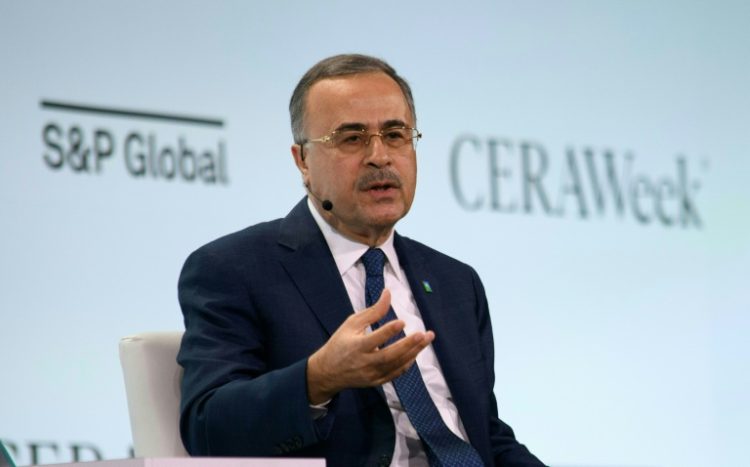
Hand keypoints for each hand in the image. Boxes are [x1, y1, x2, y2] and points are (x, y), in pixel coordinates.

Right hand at [306, 289, 434, 403]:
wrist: (328, 371)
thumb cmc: (340, 343)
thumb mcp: (352, 323)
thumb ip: (373, 311)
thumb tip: (388, 293)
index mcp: (356, 346)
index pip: (374, 339)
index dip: (388, 331)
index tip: (402, 321)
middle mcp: (364, 362)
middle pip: (389, 355)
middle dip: (409, 344)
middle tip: (425, 334)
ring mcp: (371, 374)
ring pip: (396, 365)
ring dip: (413, 352)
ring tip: (426, 339)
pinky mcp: (376, 382)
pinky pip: (395, 374)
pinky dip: (407, 364)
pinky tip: (415, 353)